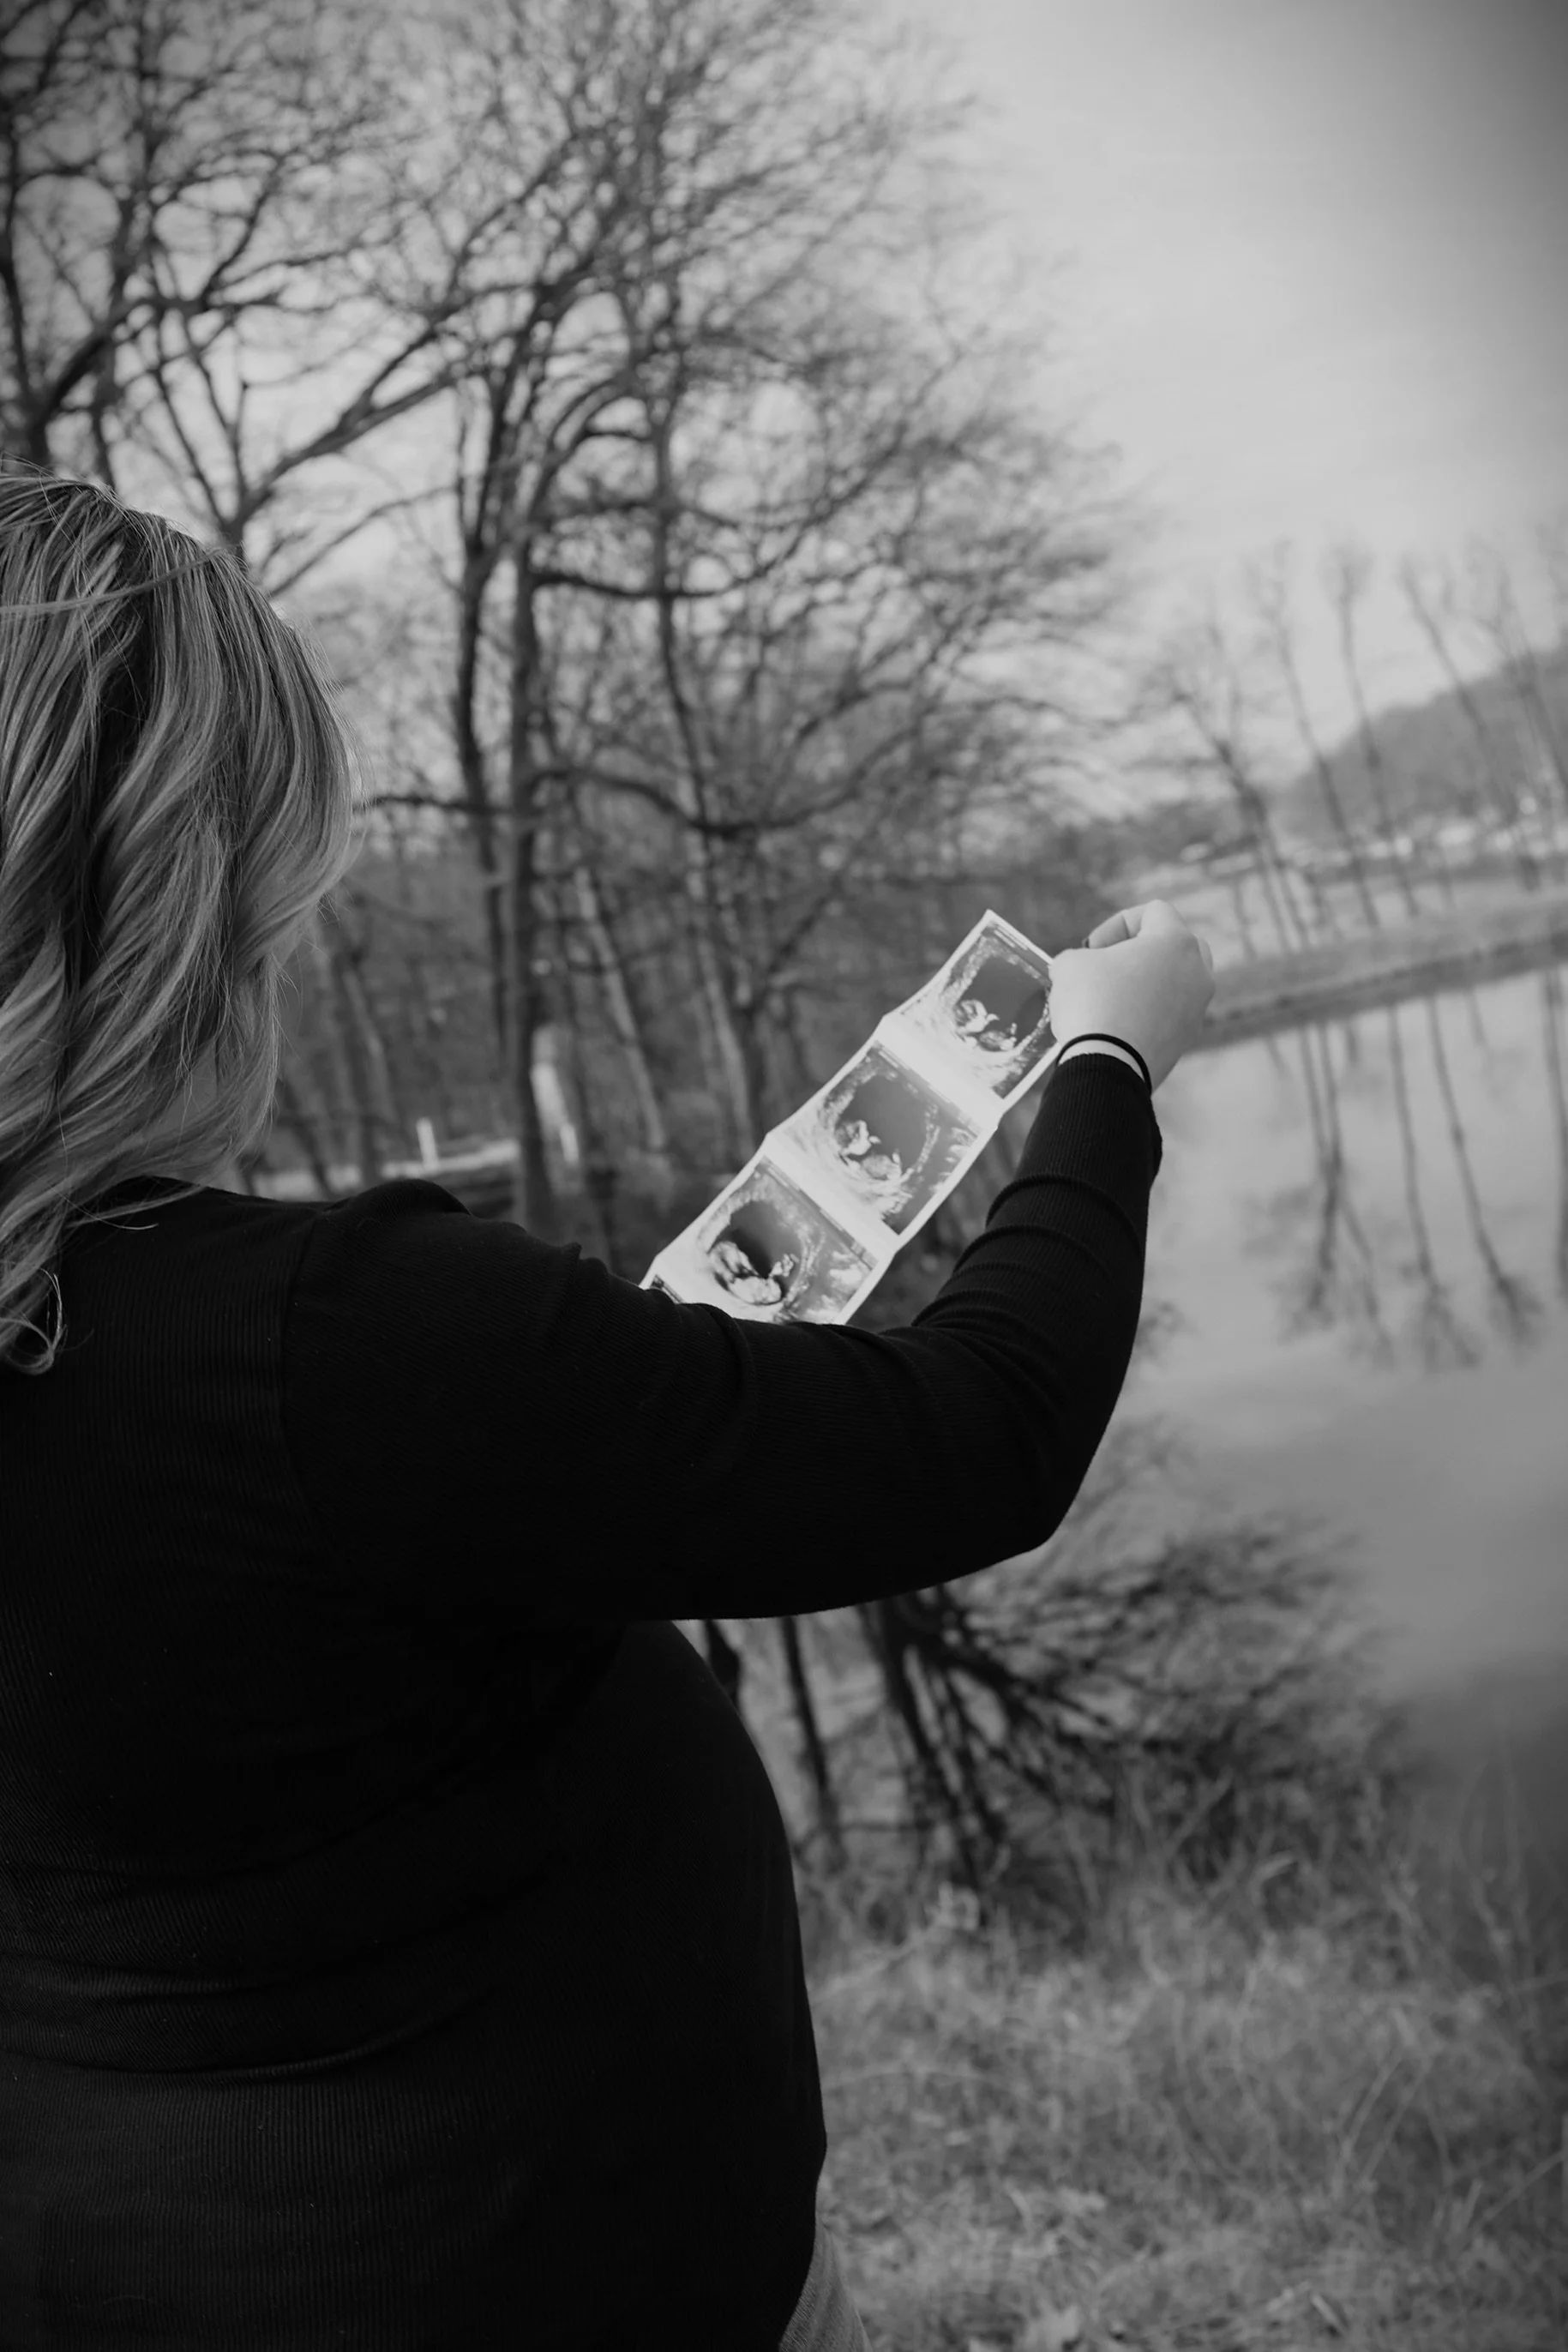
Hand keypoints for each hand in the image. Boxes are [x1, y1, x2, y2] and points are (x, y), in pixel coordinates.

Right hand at [1049, 900, 1215, 1094]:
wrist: (1107, 1067)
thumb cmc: (1091, 1004)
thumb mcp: (1070, 965)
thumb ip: (1080, 955)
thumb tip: (1080, 967)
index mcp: (1176, 942)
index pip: (1154, 912)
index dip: (1117, 924)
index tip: (1092, 949)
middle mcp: (1197, 971)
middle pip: (1177, 943)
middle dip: (1142, 950)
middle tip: (1111, 966)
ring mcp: (1197, 1007)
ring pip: (1177, 981)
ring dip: (1148, 982)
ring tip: (1114, 997)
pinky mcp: (1188, 1038)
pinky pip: (1171, 1012)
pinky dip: (1149, 1012)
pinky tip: (1119, 1025)